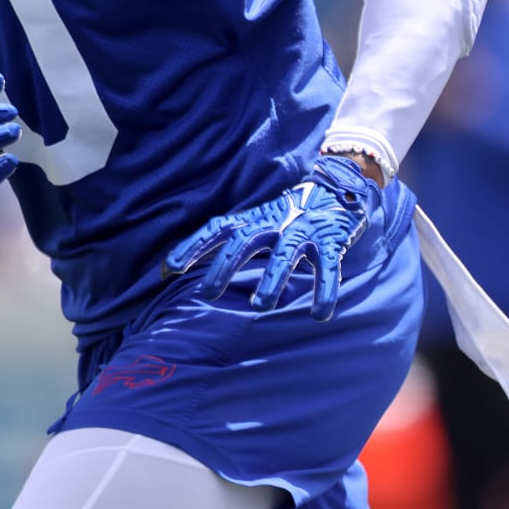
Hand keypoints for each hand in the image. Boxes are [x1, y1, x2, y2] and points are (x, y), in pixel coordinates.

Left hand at [163, 155, 382, 320]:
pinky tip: (319, 315)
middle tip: (207, 293)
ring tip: (258, 307)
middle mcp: (274, 222)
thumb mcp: (256, 221)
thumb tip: (177, 266)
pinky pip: (328, 268)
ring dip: (271, 281)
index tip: (171, 268)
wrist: (338, 192)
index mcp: (254, 218)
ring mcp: (303, 231)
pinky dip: (325, 291)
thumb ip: (227, 239)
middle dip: (224, 266)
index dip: (194, 246)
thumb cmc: (287, 216)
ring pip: (284, 256)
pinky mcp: (331, 243)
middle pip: (244, 241)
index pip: (217, 229)